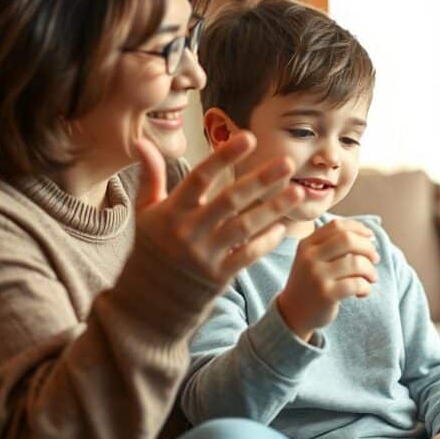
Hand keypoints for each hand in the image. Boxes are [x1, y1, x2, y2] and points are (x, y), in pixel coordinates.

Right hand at [134, 133, 303, 286]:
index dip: (224, 156)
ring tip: (298, 192)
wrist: (148, 301)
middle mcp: (189, 231)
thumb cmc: (151, 248)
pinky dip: (265, 242)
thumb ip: (150, 176)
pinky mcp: (218, 276)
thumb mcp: (145, 211)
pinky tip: (282, 227)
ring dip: (273, 209)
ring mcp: (205, 255)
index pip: (200, 177)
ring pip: (244, 227)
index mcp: (172, 211)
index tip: (249, 137)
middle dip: (261, 180)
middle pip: (230, 200)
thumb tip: (141, 142)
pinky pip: (247, 255)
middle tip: (288, 162)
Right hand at [277, 219, 380, 341]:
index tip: (370, 237)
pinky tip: (362, 292)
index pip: (337, 226)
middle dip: (368, 248)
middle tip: (375, 259)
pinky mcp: (326, 294)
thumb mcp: (313, 259)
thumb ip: (333, 245)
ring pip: (355, 262)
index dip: (358, 228)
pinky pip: (356, 284)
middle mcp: (310, 257)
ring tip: (371, 278)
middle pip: (348, 240)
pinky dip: (366, 287)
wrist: (292, 314)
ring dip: (370, 270)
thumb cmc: (311, 283)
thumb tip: (367, 236)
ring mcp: (317, 276)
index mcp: (307, 244)